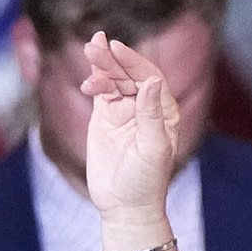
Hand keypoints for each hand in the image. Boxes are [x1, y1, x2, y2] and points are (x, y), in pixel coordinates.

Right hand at [79, 32, 180, 224]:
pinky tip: (87, 76)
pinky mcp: (105, 117)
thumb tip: (152, 81)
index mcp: (164, 111)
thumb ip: (151, 114)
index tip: (117, 49)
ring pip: (113, 79)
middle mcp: (146, 106)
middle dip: (113, 59)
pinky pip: (100, 92)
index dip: (133, 62)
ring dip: (101, 66)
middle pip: (128, 74)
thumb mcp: (153, 148)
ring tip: (89, 50)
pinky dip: (94, 80)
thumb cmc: (146, 181)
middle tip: (96, 44)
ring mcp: (124, 110)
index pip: (149, 77)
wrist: (124, 206)